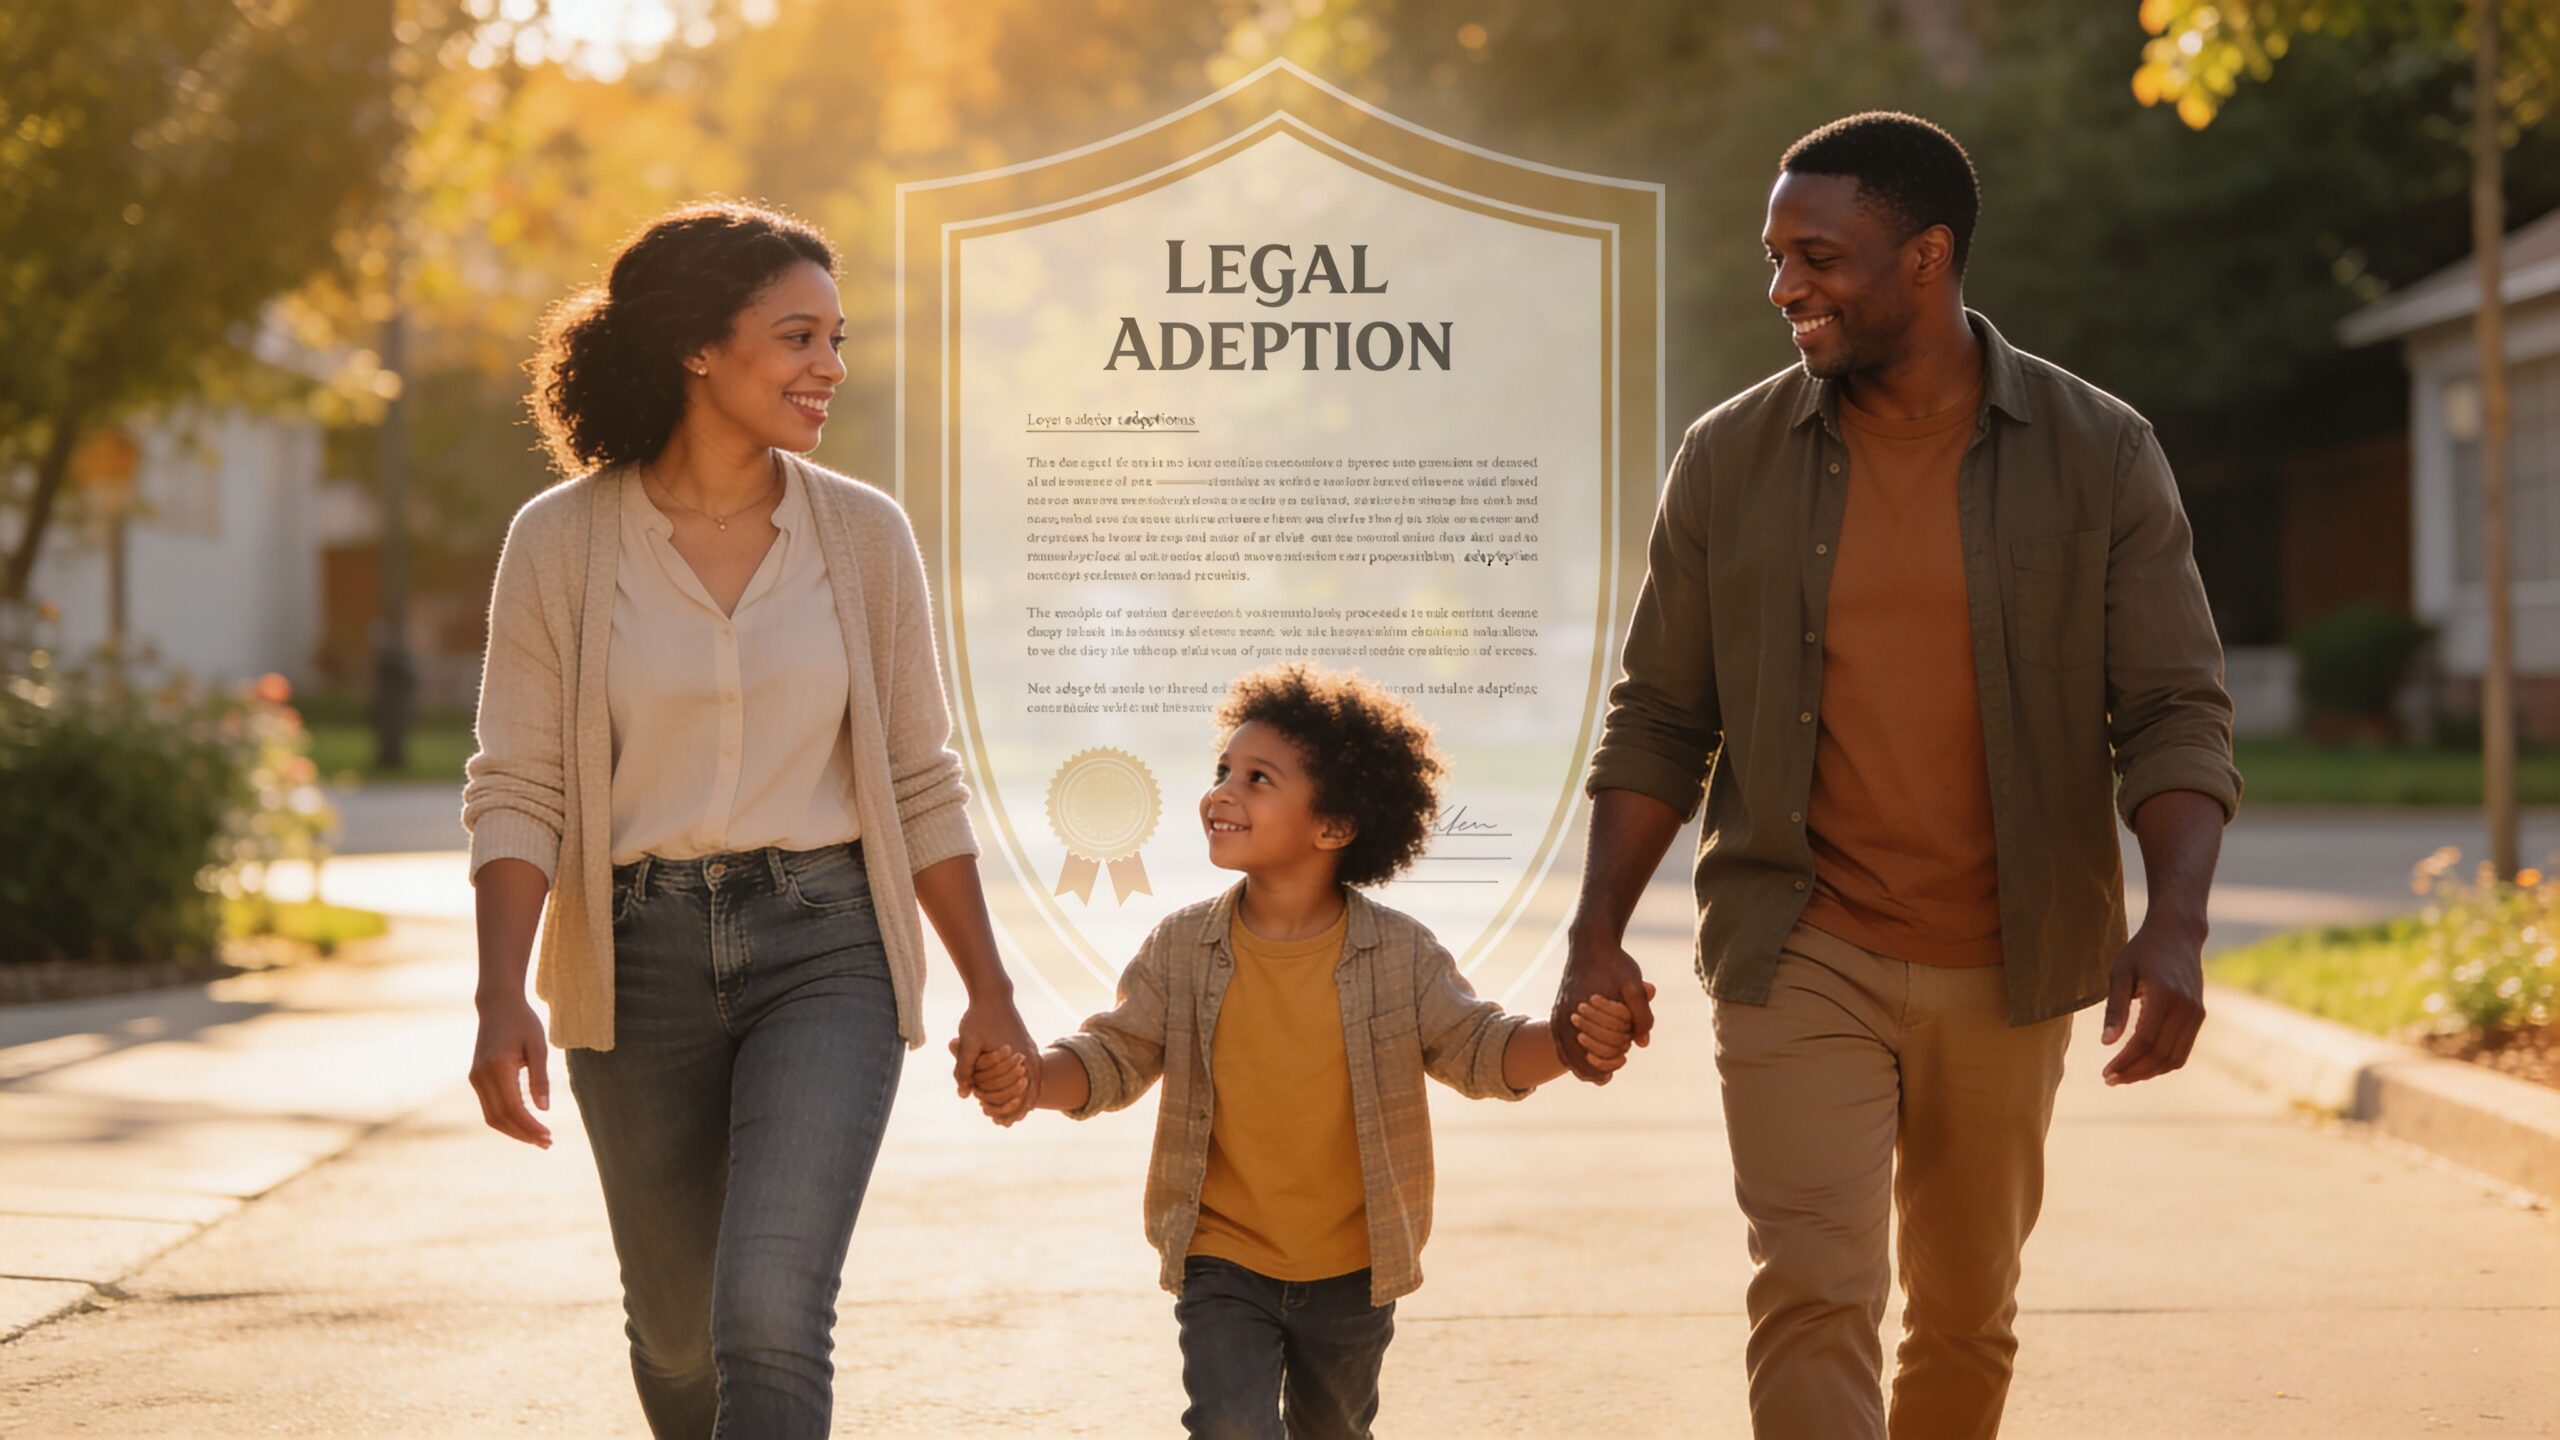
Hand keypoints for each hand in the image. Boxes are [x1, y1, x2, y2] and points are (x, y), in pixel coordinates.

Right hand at [468, 997, 552, 1147]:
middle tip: (547, 1143)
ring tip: (538, 1138)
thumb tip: (544, 1109)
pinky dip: (506, 1119)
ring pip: (492, 1116)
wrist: (497, 1005)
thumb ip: (540, 1078)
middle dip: (523, 1134)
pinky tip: (524, 1123)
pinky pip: (489, 1107)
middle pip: (500, 1117)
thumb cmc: (522, 1022)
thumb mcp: (538, 1046)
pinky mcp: (476, 1078)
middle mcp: (481, 1076)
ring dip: (514, 1130)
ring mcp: (475, 1078)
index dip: (530, 1126)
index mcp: (497, 1067)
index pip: (513, 1108)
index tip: (548, 1136)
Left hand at [949, 994, 1040, 1120]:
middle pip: (1029, 1090)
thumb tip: (964, 1094)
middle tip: (1007, 1123)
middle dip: (1018, 1108)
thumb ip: (965, 1069)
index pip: (1019, 1092)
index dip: (1009, 1109)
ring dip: (1025, 1098)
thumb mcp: (968, 1043)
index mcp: (1016, 1056)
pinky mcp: (1027, 1045)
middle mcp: (1028, 1055)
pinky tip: (1021, 1092)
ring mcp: (1030, 1050)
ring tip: (1016, 1114)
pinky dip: (1029, 1085)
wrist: (993, 994)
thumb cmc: (979, 1017)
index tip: (1001, 1122)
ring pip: (1034, 1082)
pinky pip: (1033, 1071)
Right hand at [1552, 930, 1655, 1083]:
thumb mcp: (1634, 987)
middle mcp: (1563, 1017)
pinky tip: (1586, 1058)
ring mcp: (1557, 1014)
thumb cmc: (1615, 964)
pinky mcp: (1557, 1010)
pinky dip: (1572, 1054)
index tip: (1623, 1060)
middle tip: (1609, 1074)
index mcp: (1578, 1013)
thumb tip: (1642, 1044)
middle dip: (1593, 1068)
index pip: (1590, 1053)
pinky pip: (1560, 1042)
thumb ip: (1641, 1016)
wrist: (1591, 942)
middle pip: (1575, 1058)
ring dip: (1581, 1065)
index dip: (1608, 1062)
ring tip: (1599, 1075)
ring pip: (1564, 1053)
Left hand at [2101, 920, 2205, 1085]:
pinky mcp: (2199, 1015)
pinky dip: (2164, 1063)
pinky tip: (2142, 1065)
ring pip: (2175, 1057)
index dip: (2124, 1061)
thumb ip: (2115, 1009)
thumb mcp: (2120, 973)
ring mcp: (2196, 1012)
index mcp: (2163, 995)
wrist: (2177, 934)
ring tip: (2124, 1077)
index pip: (2144, 1040)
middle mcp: (2185, 1007)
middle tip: (2110, 1079)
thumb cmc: (2142, 951)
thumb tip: (2106, 1043)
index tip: (2105, 1073)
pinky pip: (2183, 1049)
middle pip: (2160, 1054)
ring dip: (2149, 1072)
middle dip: (2134, 1072)